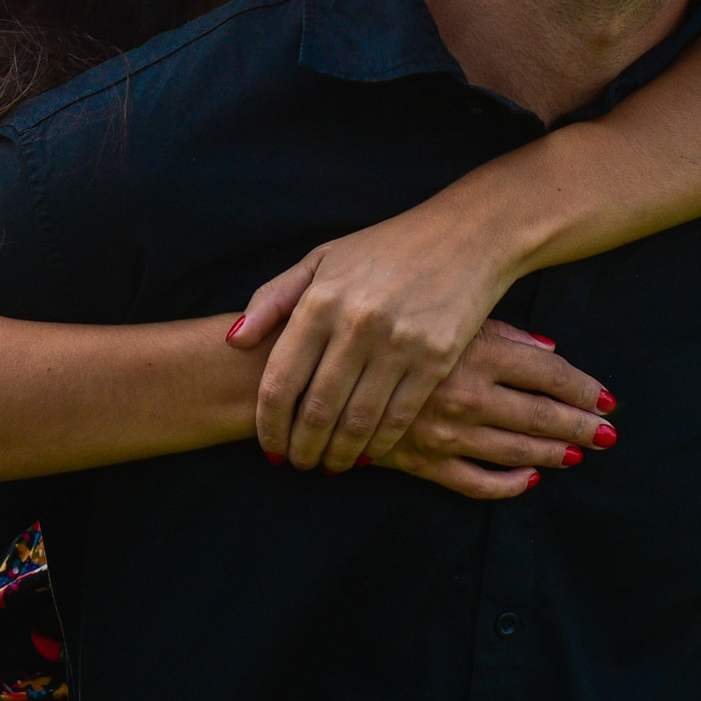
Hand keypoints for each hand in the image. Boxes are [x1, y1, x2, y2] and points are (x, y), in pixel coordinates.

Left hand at [229, 201, 527, 471]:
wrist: (465, 235)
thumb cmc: (385, 248)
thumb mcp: (322, 259)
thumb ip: (273, 299)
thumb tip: (234, 342)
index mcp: (321, 299)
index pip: (280, 381)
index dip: (269, 424)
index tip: (269, 446)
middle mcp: (356, 323)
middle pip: (316, 410)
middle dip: (302, 448)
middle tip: (297, 464)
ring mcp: (398, 342)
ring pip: (357, 421)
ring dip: (337, 454)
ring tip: (328, 465)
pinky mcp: (436, 357)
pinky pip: (398, 416)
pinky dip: (378, 444)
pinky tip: (367, 453)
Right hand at [361, 322, 615, 499]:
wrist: (312, 364)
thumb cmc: (381, 324)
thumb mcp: (441, 311)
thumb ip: (499, 330)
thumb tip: (551, 348)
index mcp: (474, 351)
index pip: (548, 374)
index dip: (583, 389)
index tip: (607, 398)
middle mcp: (465, 394)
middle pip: (541, 415)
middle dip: (581, 426)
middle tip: (610, 434)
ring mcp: (444, 433)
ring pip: (516, 451)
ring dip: (554, 453)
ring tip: (580, 453)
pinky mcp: (422, 462)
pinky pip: (476, 483)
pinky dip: (508, 484)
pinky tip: (530, 479)